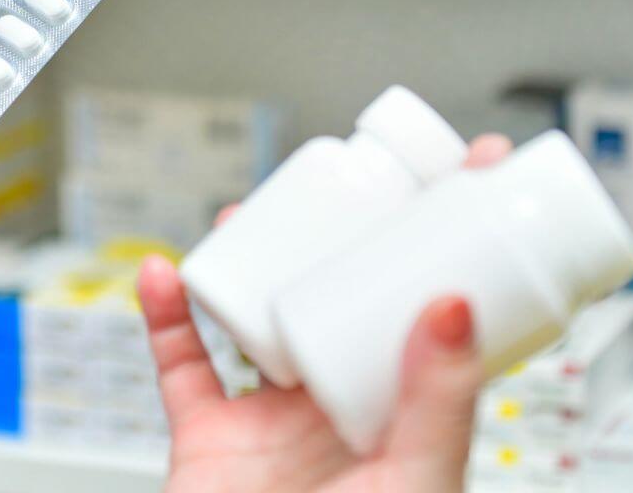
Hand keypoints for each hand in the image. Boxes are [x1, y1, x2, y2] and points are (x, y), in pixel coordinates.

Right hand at [139, 134, 513, 492]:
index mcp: (401, 418)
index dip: (451, 240)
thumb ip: (437, 402)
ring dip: (250, 261)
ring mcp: (270, 421)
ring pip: (259, 318)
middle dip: (341, 235)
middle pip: (340, 299)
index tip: (469, 170)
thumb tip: (458, 300)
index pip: (432, 312)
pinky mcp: (206, 436)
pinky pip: (180, 365)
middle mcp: (338, 410)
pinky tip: (163, 271)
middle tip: (352, 173)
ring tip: (252, 209)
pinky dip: (163, 318)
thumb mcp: (414, 484)